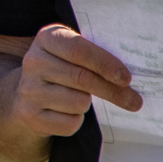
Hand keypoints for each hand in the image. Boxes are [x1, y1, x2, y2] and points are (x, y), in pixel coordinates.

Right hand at [12, 23, 139, 137]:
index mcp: (47, 38)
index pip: (78, 50)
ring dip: (88, 104)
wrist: (27, 95)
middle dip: (113, 91)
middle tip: (134, 101)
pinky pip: (69, 123)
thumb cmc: (62, 69)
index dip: (105, 64)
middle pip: (82, 78)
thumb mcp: (72, 53)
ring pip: (78, 102)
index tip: (126, 78)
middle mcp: (33, 61)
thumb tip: (129, 79)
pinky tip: (68, 112)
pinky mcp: (30, 115)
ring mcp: (29, 89)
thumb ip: (94, 57)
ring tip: (82, 99)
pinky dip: (76, 121)